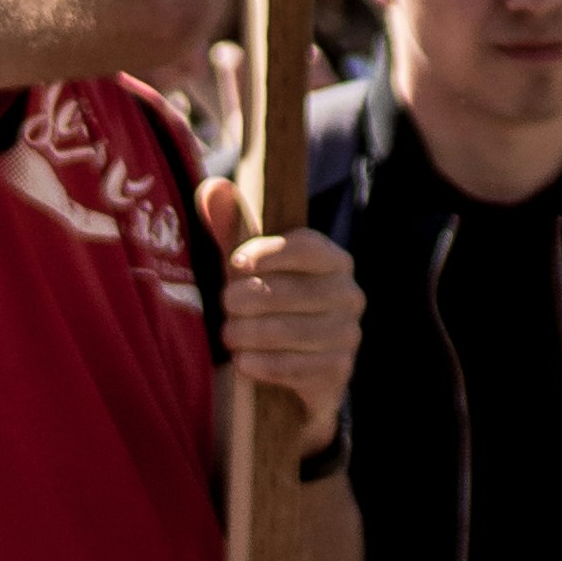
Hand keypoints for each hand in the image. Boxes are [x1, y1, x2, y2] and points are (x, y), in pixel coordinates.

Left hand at [200, 182, 361, 425]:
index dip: (271, 253)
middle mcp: (349, 295)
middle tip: (223, 304)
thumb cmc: (265, 304)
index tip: (235, 261)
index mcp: (333, 260)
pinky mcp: (338, 372)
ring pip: (295, 331)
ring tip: (226, 334)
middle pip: (297, 291)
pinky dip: (266, 366)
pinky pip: (299, 368)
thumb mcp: (249, 268)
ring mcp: (347, 335)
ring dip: (254, 333)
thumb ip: (231, 227)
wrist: (289, 372)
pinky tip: (242, 363)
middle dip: (253, 298)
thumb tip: (212, 188)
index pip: (308, 247)